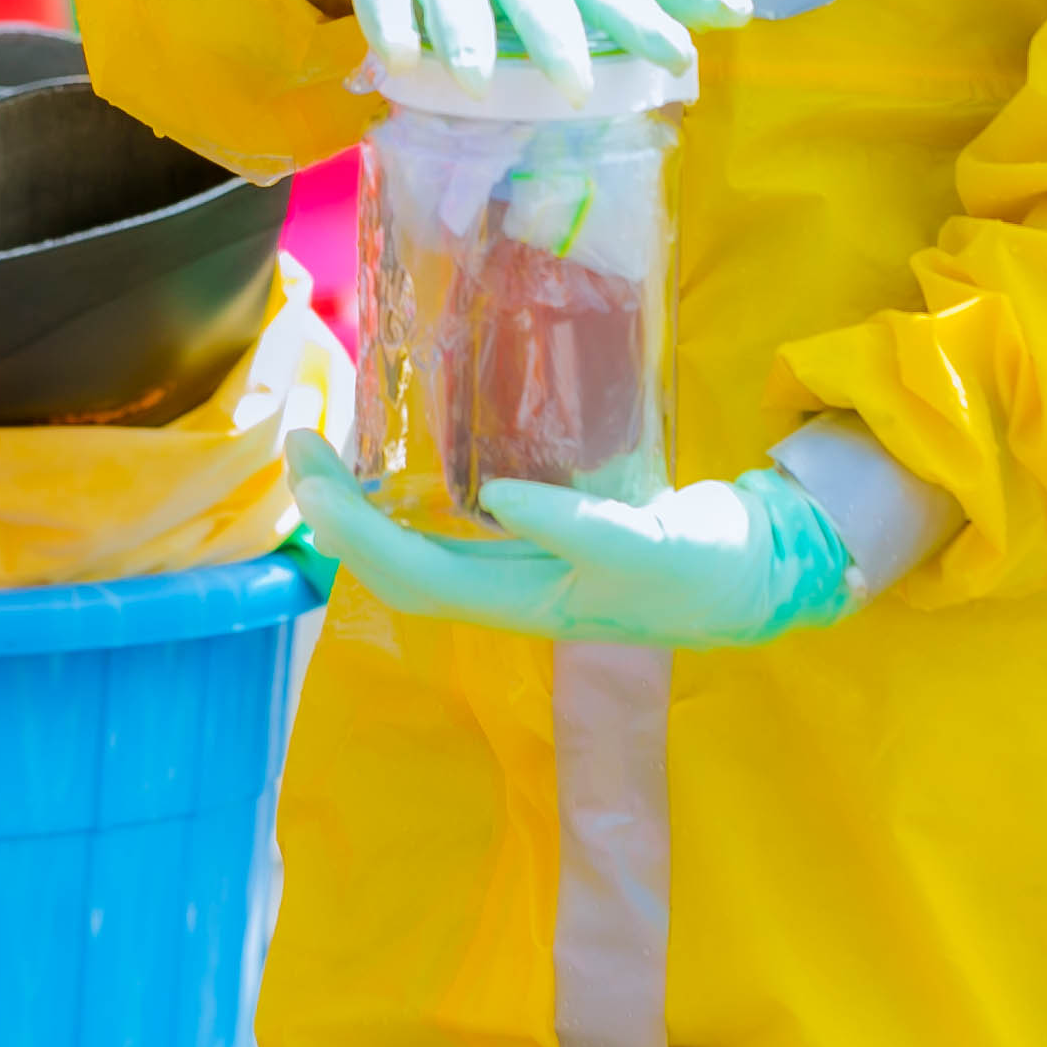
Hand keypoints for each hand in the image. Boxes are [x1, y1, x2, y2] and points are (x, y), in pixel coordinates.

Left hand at [284, 433, 854, 648]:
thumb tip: (499, 498)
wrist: (749, 580)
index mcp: (524, 603)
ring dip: (359, 510)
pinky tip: (387, 474)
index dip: (356, 531)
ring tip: (322, 455)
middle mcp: (505, 595)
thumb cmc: (702, 568)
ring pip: (412, 552)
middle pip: (395, 566)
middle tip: (298, 443)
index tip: (316, 474)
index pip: (413, 573)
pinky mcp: (531, 551)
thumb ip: (577, 525)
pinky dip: (401, 506)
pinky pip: (443, 535)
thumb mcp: (648, 544)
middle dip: (337, 513)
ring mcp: (515, 576)